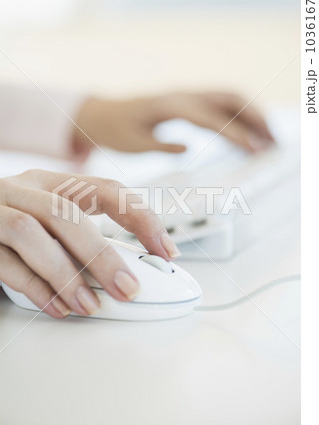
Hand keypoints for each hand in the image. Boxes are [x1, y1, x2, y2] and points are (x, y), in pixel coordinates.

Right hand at [0, 169, 178, 317]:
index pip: (106, 188)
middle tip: (128, 288)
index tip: (165, 248)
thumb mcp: (49, 216)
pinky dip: (34, 287)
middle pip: (69, 213)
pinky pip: (4, 261)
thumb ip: (81, 236)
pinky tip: (58, 307)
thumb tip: (127, 271)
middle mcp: (24, 189)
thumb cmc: (13, 221)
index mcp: (52, 181)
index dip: (140, 217)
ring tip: (90, 305)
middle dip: (102, 255)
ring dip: (66, 272)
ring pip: (34, 233)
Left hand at [73, 91, 273, 153]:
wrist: (102, 113)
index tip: (254, 150)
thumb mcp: (133, 143)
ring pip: (229, 98)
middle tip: (273, 142)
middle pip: (229, 98)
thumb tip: (188, 149)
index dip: (235, 134)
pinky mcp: (188, 102)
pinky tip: (246, 134)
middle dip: (255, 118)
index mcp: (170, 106)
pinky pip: (220, 105)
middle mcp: (183, 95)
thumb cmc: (115, 129)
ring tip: (268, 138)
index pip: (211, 119)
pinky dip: (238, 117)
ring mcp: (188, 96)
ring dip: (252, 115)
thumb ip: (160, 146)